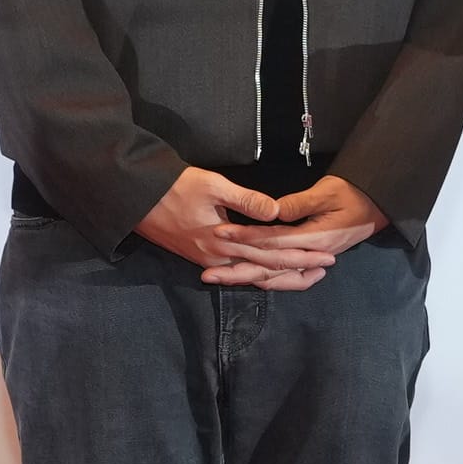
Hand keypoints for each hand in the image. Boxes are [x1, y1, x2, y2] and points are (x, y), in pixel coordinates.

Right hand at [134, 164, 328, 289]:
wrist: (135, 200)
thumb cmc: (173, 187)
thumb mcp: (211, 185)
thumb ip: (246, 200)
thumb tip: (276, 211)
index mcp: (225, 242)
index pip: (272, 255)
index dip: (301, 256)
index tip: (327, 255)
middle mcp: (220, 258)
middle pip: (266, 272)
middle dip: (298, 271)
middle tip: (327, 269)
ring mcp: (210, 261)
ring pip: (253, 277)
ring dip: (281, 278)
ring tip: (307, 276)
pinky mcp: (203, 258)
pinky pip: (239, 273)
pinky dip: (259, 275)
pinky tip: (271, 274)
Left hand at [204, 172, 380, 285]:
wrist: (377, 205)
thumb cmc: (353, 193)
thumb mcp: (328, 191)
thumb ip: (299, 204)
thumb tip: (272, 212)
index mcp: (316, 239)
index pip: (273, 242)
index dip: (245, 238)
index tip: (220, 233)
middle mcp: (312, 256)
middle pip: (269, 269)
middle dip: (237, 272)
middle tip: (207, 275)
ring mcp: (312, 262)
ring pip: (276, 278)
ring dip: (247, 280)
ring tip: (220, 279)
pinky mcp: (311, 261)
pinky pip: (286, 278)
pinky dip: (266, 280)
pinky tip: (248, 280)